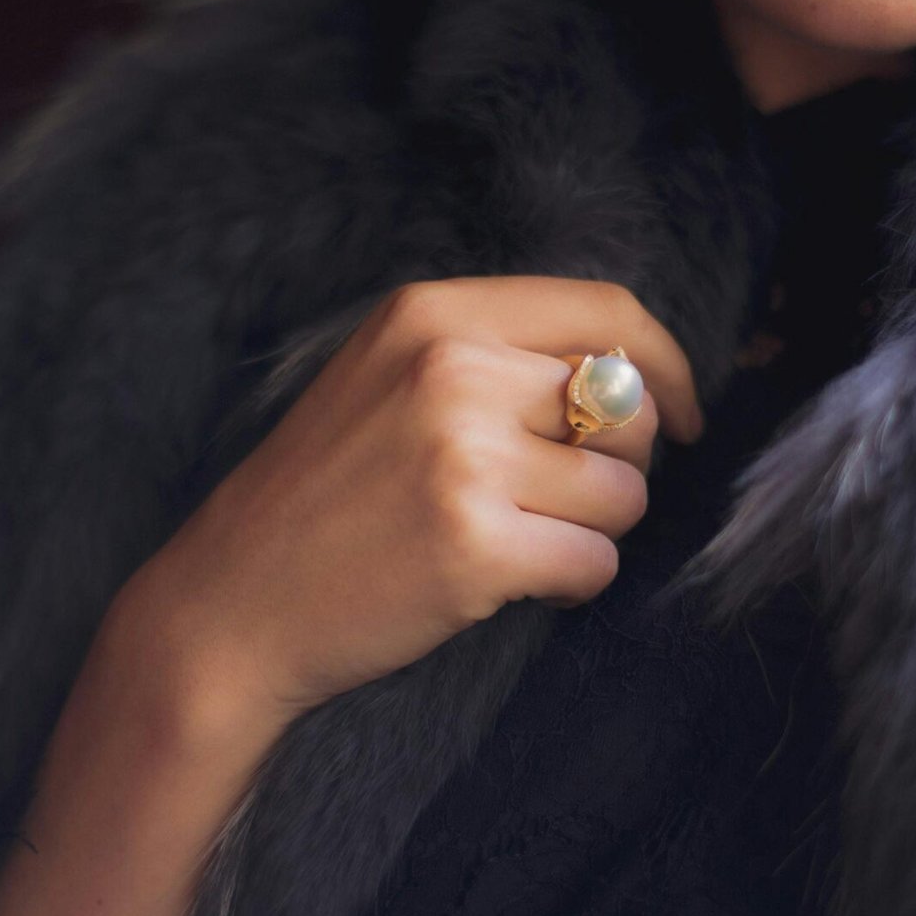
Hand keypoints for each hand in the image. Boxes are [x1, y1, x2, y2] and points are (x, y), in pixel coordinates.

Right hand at [107, 274, 705, 751]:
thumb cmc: (323, 497)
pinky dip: (574, 583)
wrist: (233, 602)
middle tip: (555, 503)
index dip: (667, 368)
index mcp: (434, 315)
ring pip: (624, 493)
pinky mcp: (475, 548)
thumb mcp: (389, 382)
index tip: (682, 416)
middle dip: (616, 468)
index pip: (607, 312)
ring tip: (520, 543)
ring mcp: (461, 458)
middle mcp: (452, 370)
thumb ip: (497, 359)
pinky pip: (596, 561)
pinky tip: (517, 585)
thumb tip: (634, 381)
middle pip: (628, 410)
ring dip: (592, 531)